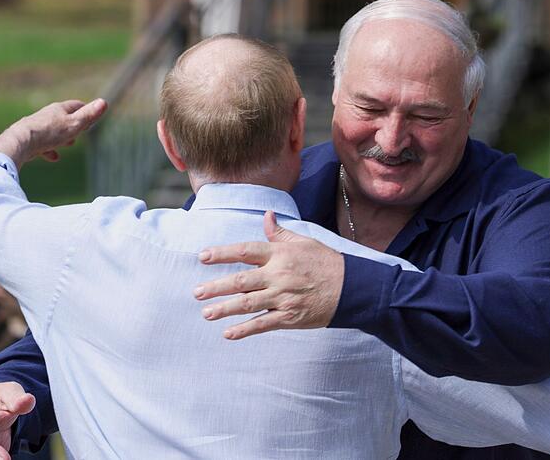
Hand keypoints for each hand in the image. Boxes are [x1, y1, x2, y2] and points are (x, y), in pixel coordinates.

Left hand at [0, 99, 106, 169]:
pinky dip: (50, 149)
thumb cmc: (49, 132)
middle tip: (82, 129)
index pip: (75, 106)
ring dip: (62, 136)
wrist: (20, 142)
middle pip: (63, 117)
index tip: (92, 114)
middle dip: (73, 124)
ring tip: (69, 143)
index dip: (85, 109)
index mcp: (58, 109)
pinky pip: (42, 143)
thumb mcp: (74, 124)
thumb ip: (89, 115)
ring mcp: (36, 127)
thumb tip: (104, 102)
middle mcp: (46, 115)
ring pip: (52, 130)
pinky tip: (54, 157)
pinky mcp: (29, 139)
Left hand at [195, 211, 343, 339]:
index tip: (203, 256)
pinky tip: (228, 333)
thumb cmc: (326, 262)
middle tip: (197, 292)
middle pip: (241, 281)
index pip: (245, 251)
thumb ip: (280, 233)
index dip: (222, 254)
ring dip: (225, 309)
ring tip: (206, 313)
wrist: (352, 287)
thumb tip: (267, 216)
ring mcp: (283, 297)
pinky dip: (245, 330)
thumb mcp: (304, 242)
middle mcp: (278, 275)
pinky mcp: (290, 316)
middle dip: (216, 287)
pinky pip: (263, 324)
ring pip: (248, 304)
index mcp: (280, 255)